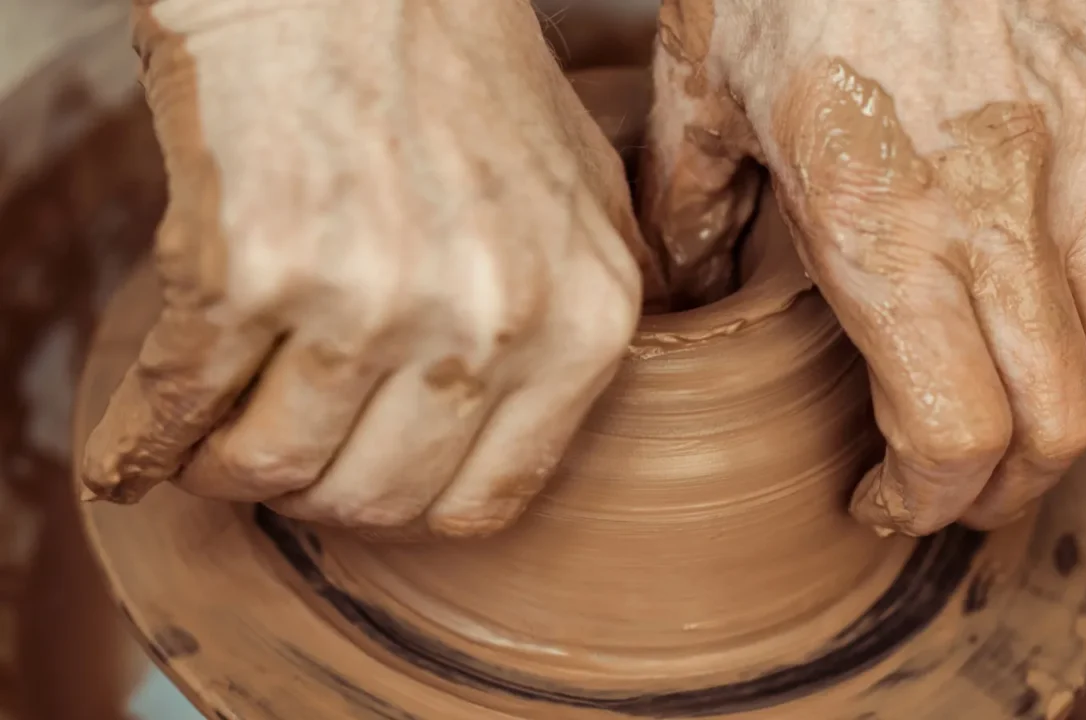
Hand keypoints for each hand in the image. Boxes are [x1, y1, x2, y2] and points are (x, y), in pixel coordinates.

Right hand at [80, 0, 654, 538]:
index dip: (403, 508)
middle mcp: (490, 321)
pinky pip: (179, 408)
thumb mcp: (580, 197)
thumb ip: (579, 317)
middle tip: (280, 447)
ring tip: (216, 434)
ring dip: (227, 468)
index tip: (360, 482)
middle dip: (312, 492)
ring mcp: (373, 297)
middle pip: (371, 499)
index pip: (481, 501)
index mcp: (585, 321)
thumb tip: (523, 430)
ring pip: (272, 468)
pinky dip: (140, 446)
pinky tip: (133, 452)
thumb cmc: (462, 75)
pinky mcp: (253, 266)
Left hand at [644, 0, 1085, 533]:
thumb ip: (687, 215)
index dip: (924, 499)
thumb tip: (682, 300)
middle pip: (1055, 419)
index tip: (885, 502)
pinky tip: (1069, 289)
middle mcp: (999, 202)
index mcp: (882, 222)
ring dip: (1073, 412)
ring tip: (1016, 416)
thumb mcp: (697, 96)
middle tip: (952, 488)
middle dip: (1000, 486)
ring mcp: (1084, 148)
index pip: (951, 429)